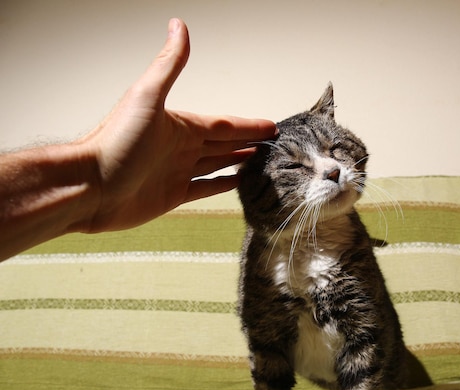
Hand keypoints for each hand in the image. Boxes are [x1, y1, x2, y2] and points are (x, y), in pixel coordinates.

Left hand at [80, 18, 276, 231]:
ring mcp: (177, 172)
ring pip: (216, 164)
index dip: (247, 125)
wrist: (89, 186)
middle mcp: (180, 148)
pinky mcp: (172, 195)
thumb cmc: (114, 142)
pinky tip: (235, 182)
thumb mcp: (146, 96)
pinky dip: (221, 186)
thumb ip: (169, 65)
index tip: (269, 125)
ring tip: (258, 159)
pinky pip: (204, 188)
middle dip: (247, 141)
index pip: (223, 124)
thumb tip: (178, 25)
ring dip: (236, 160)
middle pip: (222, 143)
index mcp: (179, 125)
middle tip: (271, 142)